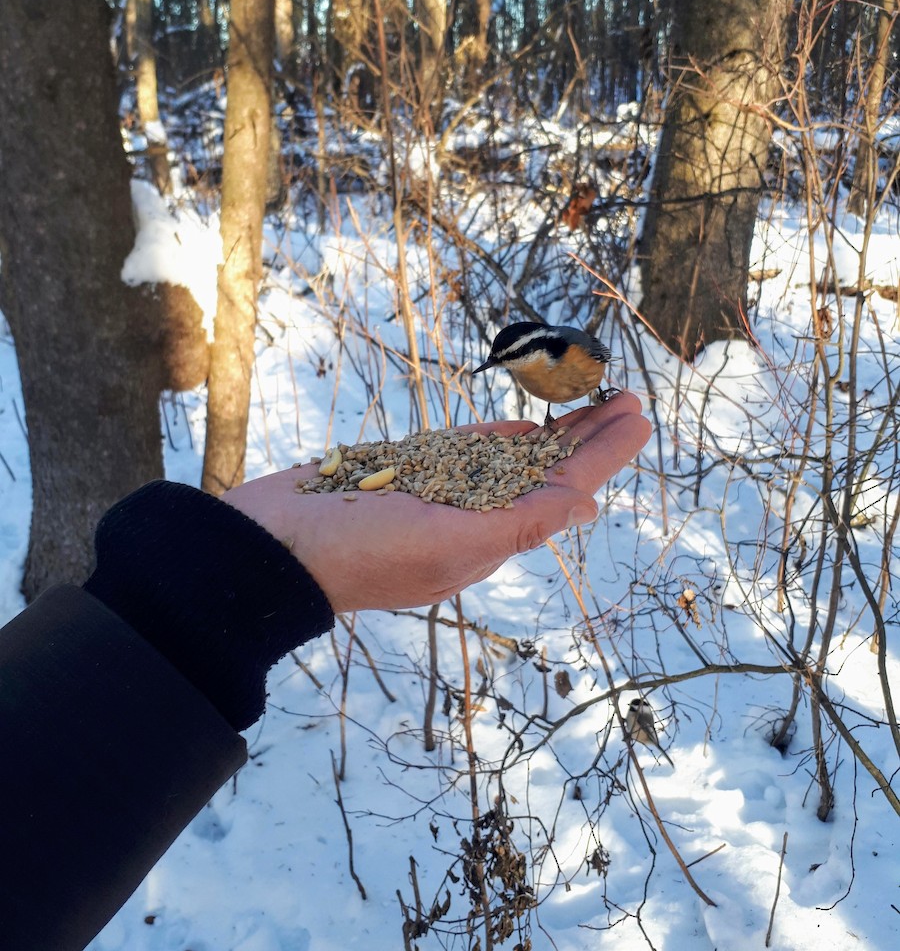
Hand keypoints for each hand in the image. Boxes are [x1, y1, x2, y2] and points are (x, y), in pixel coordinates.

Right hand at [222, 393, 650, 612]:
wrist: (269, 547)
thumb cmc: (355, 550)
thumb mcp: (448, 543)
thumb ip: (520, 523)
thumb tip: (585, 506)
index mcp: (488, 536)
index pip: (561, 488)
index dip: (603, 452)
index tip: (639, 419)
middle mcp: (470, 514)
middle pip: (544, 469)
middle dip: (589, 436)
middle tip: (630, 400)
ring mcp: (437, 490)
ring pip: (510, 455)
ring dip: (553, 430)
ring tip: (592, 402)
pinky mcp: (405, 470)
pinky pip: (465, 450)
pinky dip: (500, 437)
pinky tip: (527, 428)